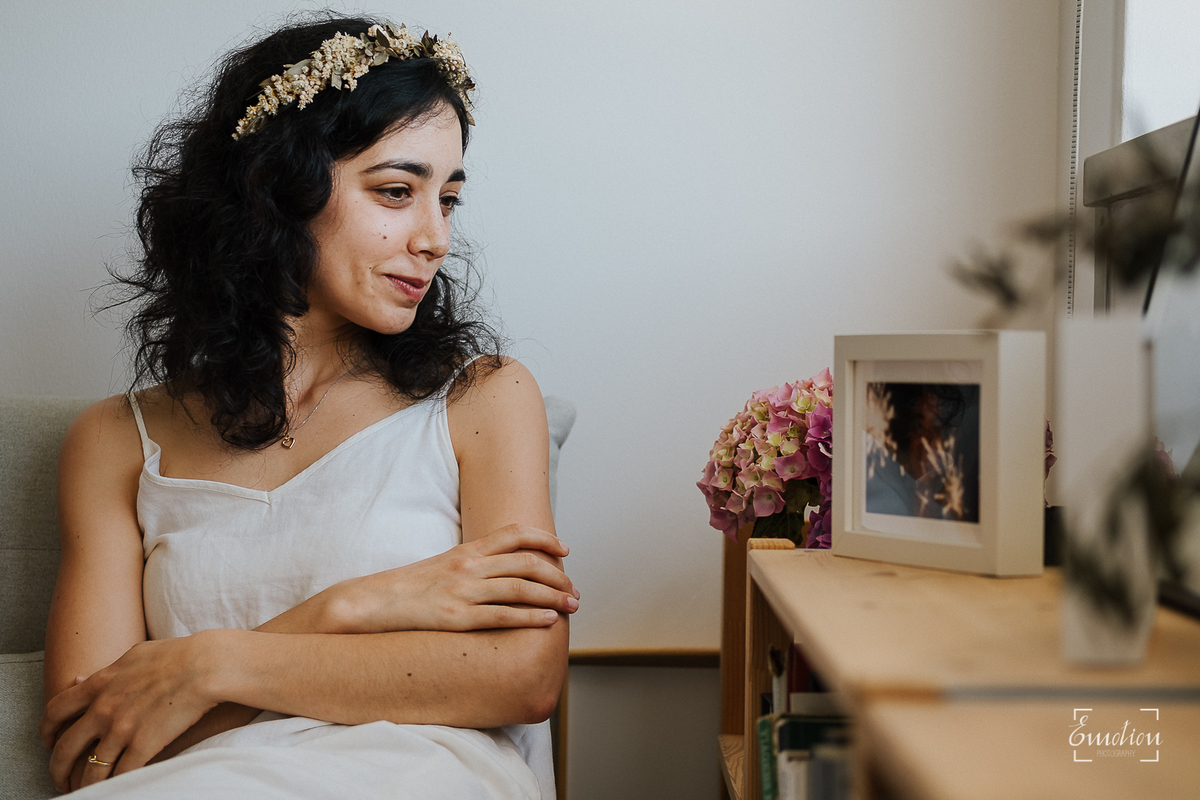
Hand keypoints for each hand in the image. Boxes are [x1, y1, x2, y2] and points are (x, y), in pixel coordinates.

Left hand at [40, 633, 221, 791]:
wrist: (205, 665)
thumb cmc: (175, 655)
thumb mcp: (133, 655)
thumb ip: (103, 671)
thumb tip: (79, 679)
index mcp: (99, 684)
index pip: (55, 711)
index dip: (45, 730)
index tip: (48, 741)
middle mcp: (103, 710)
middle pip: (65, 748)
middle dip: (57, 769)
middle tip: (61, 778)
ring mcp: (122, 730)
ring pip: (92, 769)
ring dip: (86, 784)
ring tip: (88, 790)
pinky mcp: (144, 745)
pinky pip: (121, 775)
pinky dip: (116, 785)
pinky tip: (117, 787)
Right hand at [322, 523, 579, 633]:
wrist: (368, 603)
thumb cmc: (405, 589)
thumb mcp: (441, 567)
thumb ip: (470, 565)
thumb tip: (498, 572)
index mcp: (465, 551)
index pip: (514, 534)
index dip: (544, 540)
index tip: (565, 550)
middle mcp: (468, 567)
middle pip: (526, 563)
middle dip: (557, 575)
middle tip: (574, 589)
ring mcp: (463, 592)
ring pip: (520, 589)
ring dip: (553, 596)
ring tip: (572, 605)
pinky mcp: (456, 618)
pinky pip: (502, 616)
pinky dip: (530, 616)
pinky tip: (549, 620)